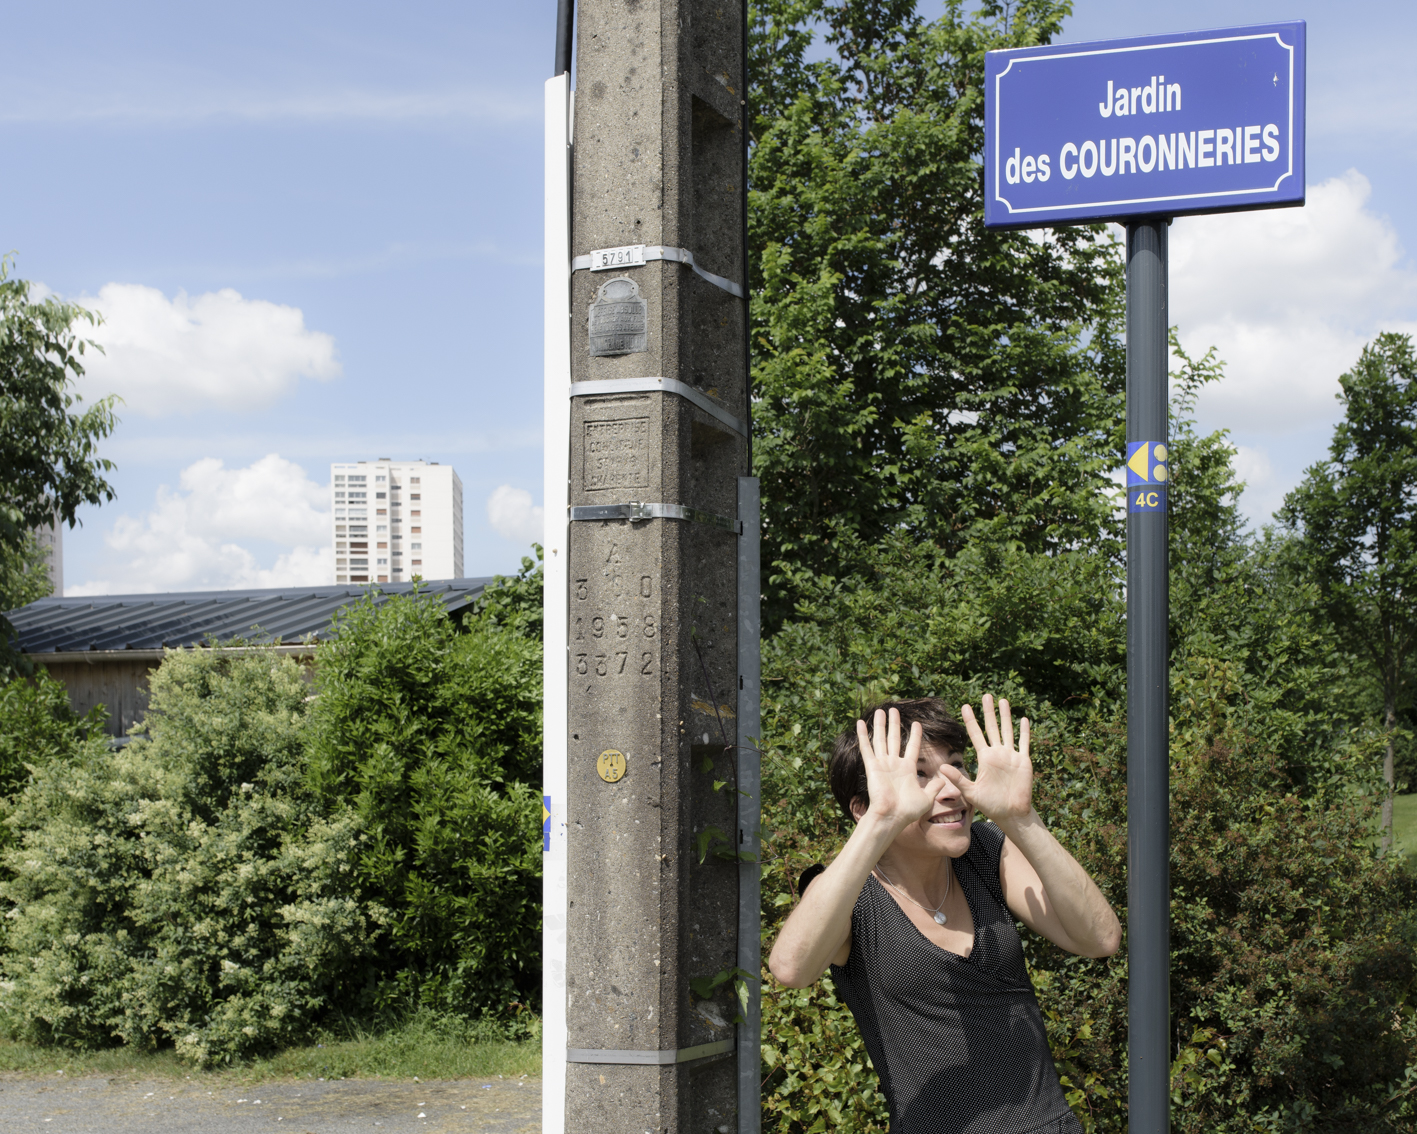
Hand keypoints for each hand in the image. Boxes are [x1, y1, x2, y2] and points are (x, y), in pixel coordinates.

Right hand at [857, 708, 947, 831]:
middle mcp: (894, 764)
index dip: (915, 735)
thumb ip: (934, 787)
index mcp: (907, 770)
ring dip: (880, 725)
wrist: (892, 817)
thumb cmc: (908, 811)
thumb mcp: (926, 798)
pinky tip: (860, 723)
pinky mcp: (872, 766)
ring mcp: (882, 764)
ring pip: (881, 739)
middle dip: (894, 724)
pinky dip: (863, 735)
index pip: (912, 747)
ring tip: (881, 710)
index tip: (917, 723)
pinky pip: (866, 748)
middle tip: (894, 710)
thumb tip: (943, 780)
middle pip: (894, 739)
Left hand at [944, 694, 1033, 823]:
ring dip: (1006, 716)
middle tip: (985, 695)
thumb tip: (942, 767)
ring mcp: (1011, 756)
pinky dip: (1024, 732)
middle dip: (988, 712)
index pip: (976, 735)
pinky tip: (1023, 719)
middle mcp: (997, 753)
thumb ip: (958, 779)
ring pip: (1007, 731)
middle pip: (992, 728)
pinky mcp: (1023, 761)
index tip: (965, 706)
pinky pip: (1024, 743)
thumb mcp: (971, 792)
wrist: (1011, 813)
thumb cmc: (990, 804)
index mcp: (984, 758)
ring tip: (1003, 700)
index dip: (971, 721)